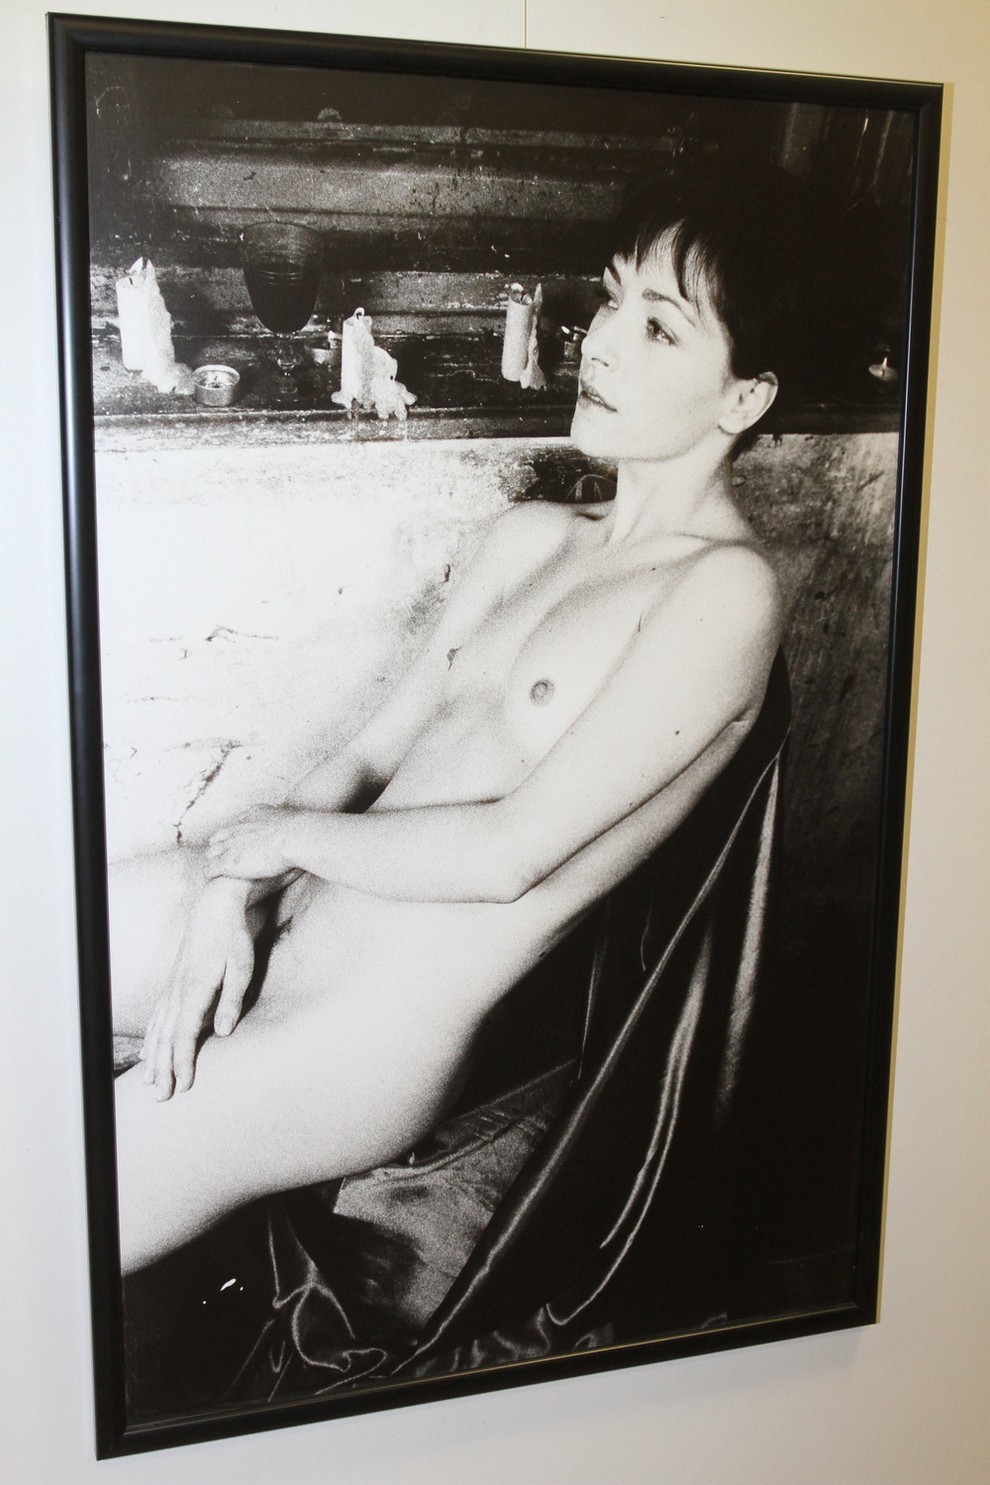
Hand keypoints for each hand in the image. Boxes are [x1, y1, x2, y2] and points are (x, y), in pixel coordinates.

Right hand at [141, 878, 255, 1099]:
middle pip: (166, 1038)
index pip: (185, 1034)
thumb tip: (222, 1031)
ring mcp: (172, 986)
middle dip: (164, 1068)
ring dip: (154, 1057)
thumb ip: (232, 1000)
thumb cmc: (233, 938)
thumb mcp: (241, 967)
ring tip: (150, 1081)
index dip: (183, 1061)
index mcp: (195, 989)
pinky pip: (157, 1015)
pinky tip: (148, 1049)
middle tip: (161, 1097)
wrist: (215, 906)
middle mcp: (178, 991)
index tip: (182, 1085)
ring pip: (158, 1029)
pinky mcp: (172, 981)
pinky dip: (151, 1036)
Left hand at [205, 805, 294, 881]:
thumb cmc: (300, 832)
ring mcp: (230, 845)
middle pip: (218, 837)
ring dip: (214, 860)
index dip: (236, 835)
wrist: (295, 837)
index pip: (236, 824)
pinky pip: (209, 869)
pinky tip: (213, 880)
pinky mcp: (228, 862)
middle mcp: (237, 828)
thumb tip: (298, 825)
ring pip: (211, 853)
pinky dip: (210, 874)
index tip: (239, 843)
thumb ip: (286, 822)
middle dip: (219, 846)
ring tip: (217, 872)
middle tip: (226, 858)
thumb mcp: (291, 819)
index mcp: (252, 816)